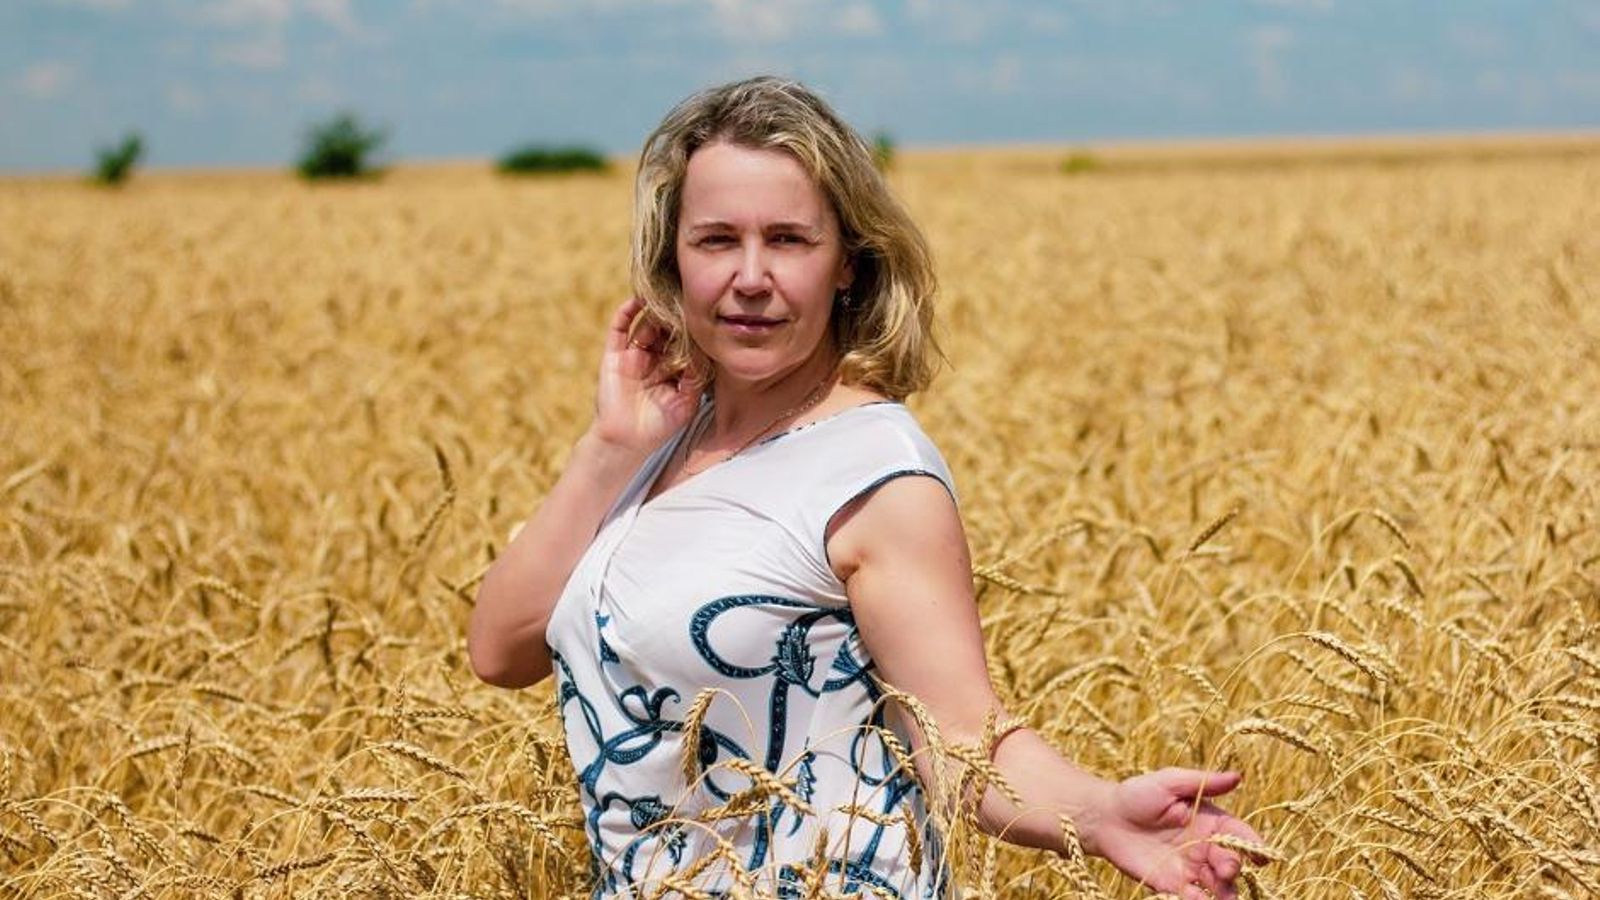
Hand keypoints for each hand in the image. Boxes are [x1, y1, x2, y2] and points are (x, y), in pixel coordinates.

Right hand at [589, 297, 706, 453]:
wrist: (626, 441)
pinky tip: (637, 300)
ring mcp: (633, 355)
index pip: (683, 343)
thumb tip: (701, 351)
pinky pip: (619, 328)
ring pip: (645, 326)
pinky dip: (626, 312)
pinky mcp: (614, 355)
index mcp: (671, 369)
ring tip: (665, 299)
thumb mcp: (686, 402)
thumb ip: (695, 377)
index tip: (704, 318)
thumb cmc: (658, 426)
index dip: (692, 332)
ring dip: (655, 313)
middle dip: (674, 318)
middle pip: (665, 331)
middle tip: (686, 303)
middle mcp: (653, 359)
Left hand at [1087, 768, 1267, 899]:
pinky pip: (1193, 898)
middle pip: (1231, 863)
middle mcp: (1207, 848)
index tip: (1262, 855)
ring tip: (1224, 897)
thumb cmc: (1138, 794)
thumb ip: (1203, 782)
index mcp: (1212, 822)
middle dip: (1233, 868)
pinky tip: (1195, 898)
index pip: (1241, 835)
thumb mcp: (1170, 782)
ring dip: (1225, 894)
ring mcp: (1192, 869)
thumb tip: (1237, 777)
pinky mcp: (1173, 885)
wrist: (1105, 818)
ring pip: (1219, 887)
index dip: (1255, 845)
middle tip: (1225, 869)